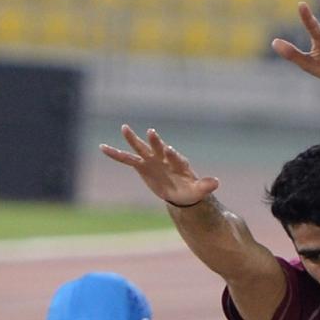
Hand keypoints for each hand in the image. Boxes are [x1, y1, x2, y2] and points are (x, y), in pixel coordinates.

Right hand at [99, 126, 219, 207]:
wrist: (179, 192)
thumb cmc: (190, 190)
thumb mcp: (198, 191)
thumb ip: (206, 185)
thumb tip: (217, 183)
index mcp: (177, 162)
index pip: (174, 157)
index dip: (171, 154)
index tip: (169, 150)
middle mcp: (163, 157)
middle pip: (158, 147)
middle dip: (156, 141)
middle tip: (152, 133)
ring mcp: (151, 160)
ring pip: (140, 148)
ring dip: (133, 139)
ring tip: (124, 127)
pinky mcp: (141, 165)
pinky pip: (126, 159)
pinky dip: (115, 154)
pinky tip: (102, 147)